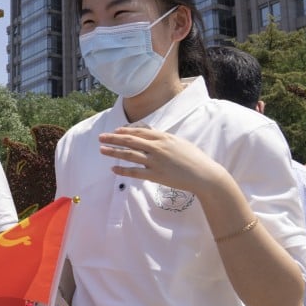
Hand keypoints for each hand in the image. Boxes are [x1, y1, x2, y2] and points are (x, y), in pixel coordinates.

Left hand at [98, 126, 225, 195]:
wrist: (205, 174)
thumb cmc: (193, 158)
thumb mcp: (178, 142)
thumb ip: (163, 138)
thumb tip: (150, 134)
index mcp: (163, 137)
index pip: (139, 131)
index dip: (125, 130)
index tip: (115, 130)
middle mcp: (157, 147)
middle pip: (130, 140)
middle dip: (113, 138)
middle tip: (100, 137)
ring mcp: (156, 161)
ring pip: (129, 154)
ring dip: (113, 151)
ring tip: (101, 150)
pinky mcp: (156, 175)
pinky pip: (135, 172)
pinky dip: (122, 170)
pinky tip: (113, 168)